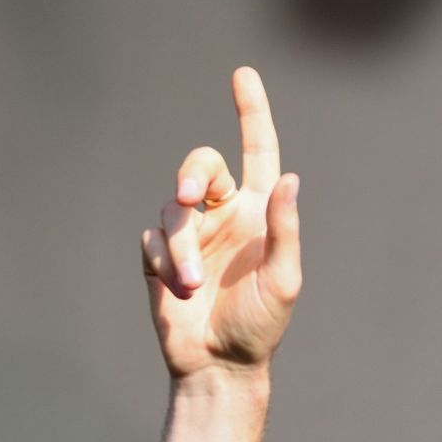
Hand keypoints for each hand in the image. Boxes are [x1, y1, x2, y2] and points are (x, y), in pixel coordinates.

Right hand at [139, 67, 301, 382]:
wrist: (219, 365)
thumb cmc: (259, 326)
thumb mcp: (283, 281)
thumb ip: (284, 231)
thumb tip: (289, 179)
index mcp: (259, 215)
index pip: (257, 153)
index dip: (251, 114)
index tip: (243, 75)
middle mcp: (224, 215)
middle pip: (200, 164)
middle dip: (191, 172)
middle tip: (188, 194)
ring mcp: (190, 234)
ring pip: (172, 207)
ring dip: (179, 245)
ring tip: (188, 284)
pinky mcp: (160, 255)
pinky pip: (152, 238)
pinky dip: (162, 261)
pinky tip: (174, 289)